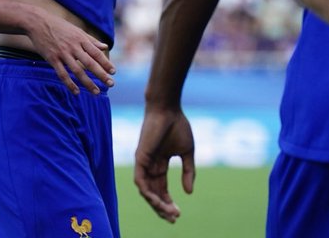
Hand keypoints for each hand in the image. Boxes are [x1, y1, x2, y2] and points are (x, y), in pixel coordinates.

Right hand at [25, 12, 115, 94]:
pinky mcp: (52, 58)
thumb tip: (105, 46)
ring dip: (87, 83)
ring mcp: (62, 53)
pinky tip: (76, 91)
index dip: (105, 63)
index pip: (96, 53)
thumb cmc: (58, 26)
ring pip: (77, 71)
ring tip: (96, 92)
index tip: (113, 72)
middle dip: (101, 74)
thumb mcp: (76, 30)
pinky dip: (69, 83)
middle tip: (111, 84)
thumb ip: (91, 40)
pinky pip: (62, 73)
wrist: (37, 22)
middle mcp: (73, 46)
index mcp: (80, 39)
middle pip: (89, 63)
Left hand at [134, 106, 195, 222]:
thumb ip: (189, 172)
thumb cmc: (177, 126)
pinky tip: (157, 201)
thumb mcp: (187, 152)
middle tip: (174, 218)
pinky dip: (148, 193)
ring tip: (170, 213)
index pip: (162, 188)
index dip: (169, 202)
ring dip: (157, 203)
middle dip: (163, 207)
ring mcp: (143, 162)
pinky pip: (140, 180)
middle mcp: (149, 164)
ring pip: (146, 190)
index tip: (179, 213)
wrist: (168, 109)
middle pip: (153, 192)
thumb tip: (189, 193)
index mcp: (160, 163)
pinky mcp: (139, 157)